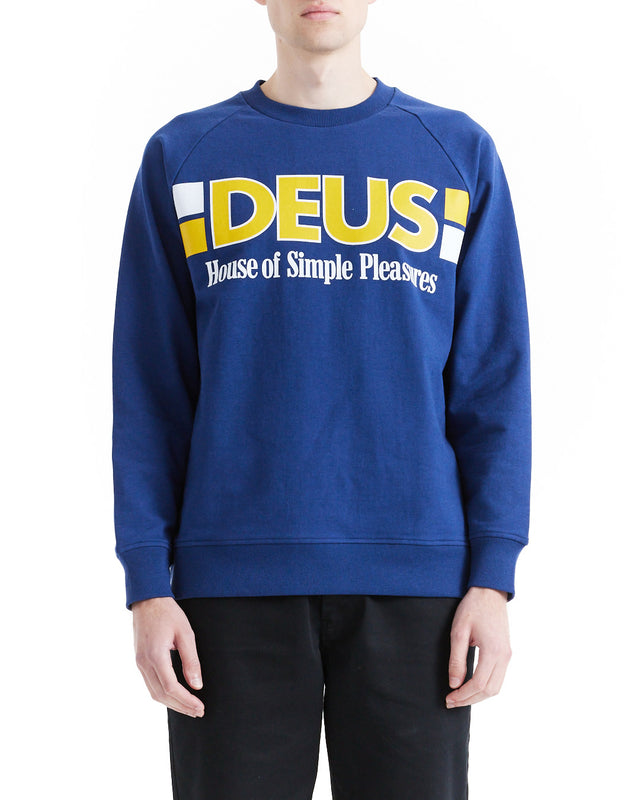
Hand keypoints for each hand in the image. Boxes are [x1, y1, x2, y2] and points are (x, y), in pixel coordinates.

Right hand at [132, 596, 204, 717]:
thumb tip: (197, 685)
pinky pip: (150, 684)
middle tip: (198, 712)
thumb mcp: (185, 633)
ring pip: (154, 692)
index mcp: (155, 656)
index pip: (170, 687)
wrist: (147, 600)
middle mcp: (144, 663)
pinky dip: (163, 694)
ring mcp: (139, 663)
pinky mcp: (139, 661)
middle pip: (161, 695)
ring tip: (190, 708)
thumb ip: (191, 660)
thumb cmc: (168, 613)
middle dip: (180, 706)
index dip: (186, 701)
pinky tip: (176, 695)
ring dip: (172, 703)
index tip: (200, 707)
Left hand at [446, 586, 510, 707]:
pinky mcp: (506, 652)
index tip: (448, 699)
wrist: (490, 591)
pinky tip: (471, 686)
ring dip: (478, 695)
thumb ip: (457, 659)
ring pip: (496, 687)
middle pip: (490, 691)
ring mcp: (507, 655)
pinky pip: (498, 677)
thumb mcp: (458, 631)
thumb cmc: (473, 607)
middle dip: (470, 700)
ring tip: (459, 696)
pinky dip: (485, 687)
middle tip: (451, 701)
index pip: (479, 685)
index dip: (463, 696)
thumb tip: (454, 684)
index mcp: (493, 651)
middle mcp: (504, 656)